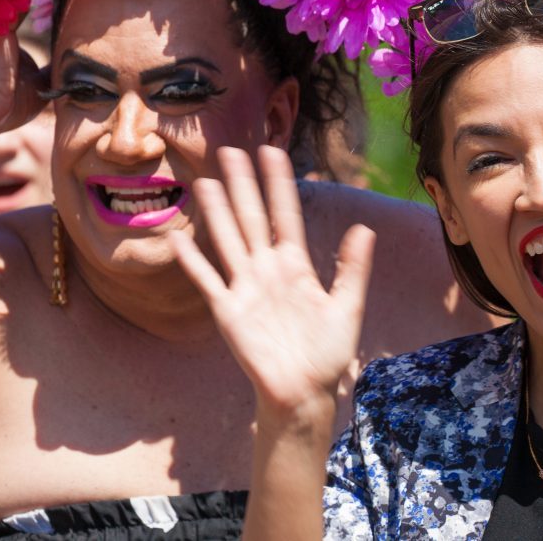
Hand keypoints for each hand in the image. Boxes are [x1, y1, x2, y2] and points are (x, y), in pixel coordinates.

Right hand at [170, 146, 373, 415]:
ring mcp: (246, 287)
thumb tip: (364, 228)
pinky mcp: (228, 310)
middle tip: (231, 150)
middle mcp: (268, 269)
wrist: (303, 393)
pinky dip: (193, 260)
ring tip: (206, 182)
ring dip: (216, 212)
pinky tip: (178, 239)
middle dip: (243, 185)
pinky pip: (207, 280)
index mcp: (297, 265)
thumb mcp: (347, 308)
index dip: (279, 183)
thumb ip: (353, 268)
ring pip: (228, 240)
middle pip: (252, 218)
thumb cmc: (328, 353)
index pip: (286, 214)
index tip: (273, 151)